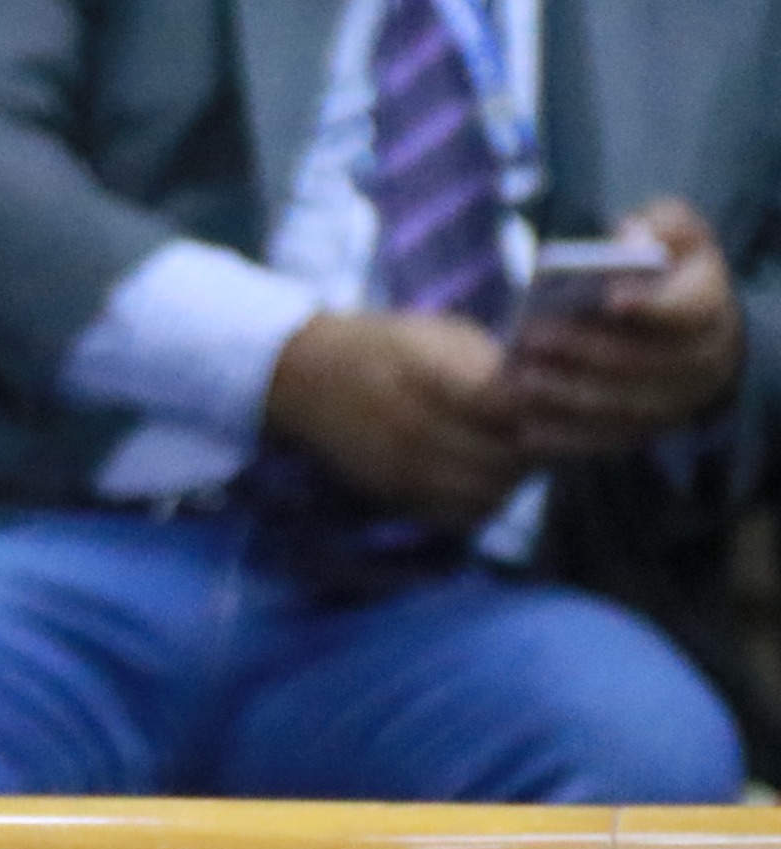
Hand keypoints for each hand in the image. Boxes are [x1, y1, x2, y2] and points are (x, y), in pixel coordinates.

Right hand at [263, 310, 522, 528]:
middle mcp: (419, 431)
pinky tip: (484, 478)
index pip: (516, 411)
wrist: (303, 374)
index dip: (543, 408)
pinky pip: (461, 515)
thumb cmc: (380, 344)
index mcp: (433, 381)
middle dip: (536, 446)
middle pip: (510, 457)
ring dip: (513, 478)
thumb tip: (541, 394)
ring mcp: (406, 469)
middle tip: (541, 430)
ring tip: (512, 455)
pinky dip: (484, 501)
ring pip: (491, 492)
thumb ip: (491, 364)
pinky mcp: (396, 494)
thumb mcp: (439, 334)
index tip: (546, 399)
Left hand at [507, 200, 741, 461]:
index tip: (610, 297)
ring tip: (521, 376)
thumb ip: (658, 224)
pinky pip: (610, 440)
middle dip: (587, 350)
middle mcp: (706, 361)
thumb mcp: (672, 231)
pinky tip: (527, 425)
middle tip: (532, 336)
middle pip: (647, 362)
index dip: (652, 305)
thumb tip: (629, 237)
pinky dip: (568, 435)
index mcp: (712, 308)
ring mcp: (679, 401)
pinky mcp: (648, 428)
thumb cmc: (666, 266)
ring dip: (571, 395)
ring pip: (627, 407)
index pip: (689, 310)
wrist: (681, 325)